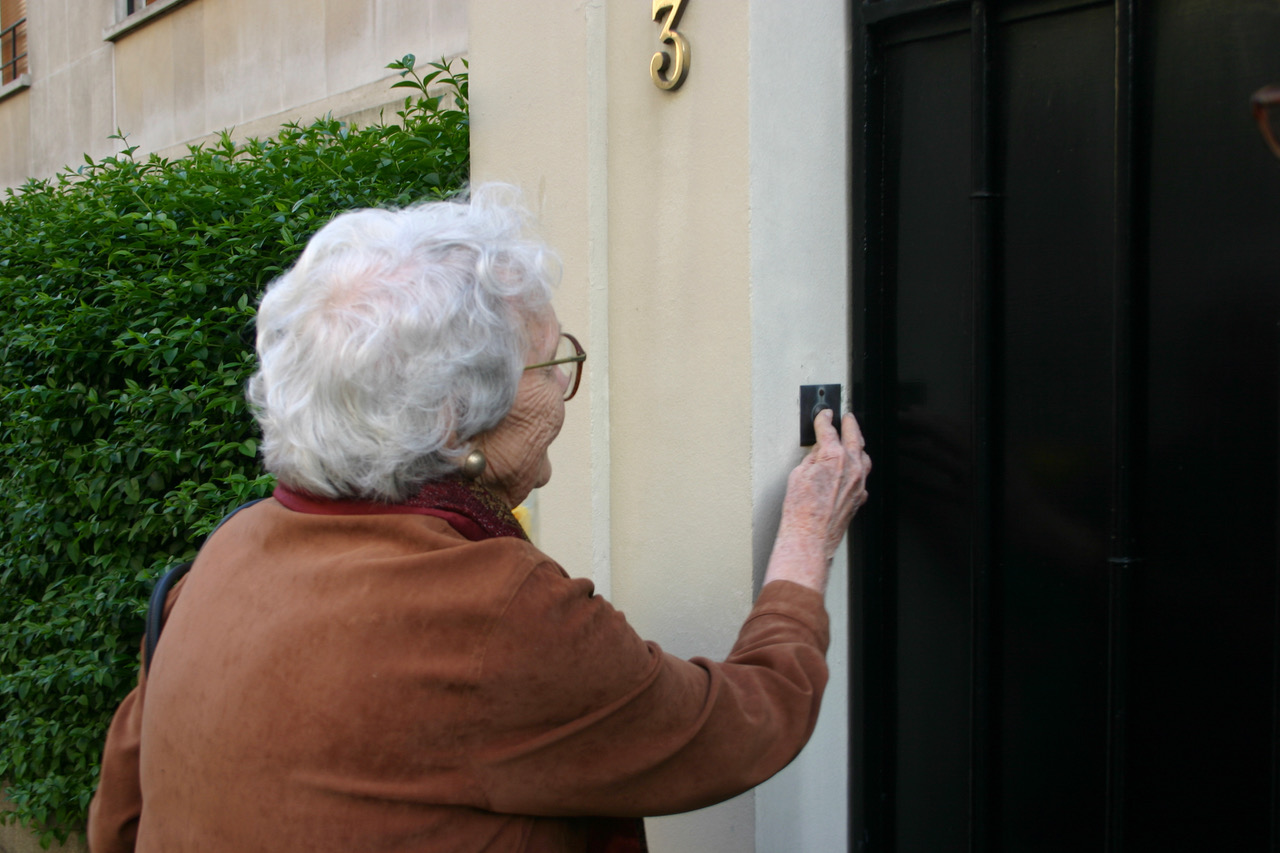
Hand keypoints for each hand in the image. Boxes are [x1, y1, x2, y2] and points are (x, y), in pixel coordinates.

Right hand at [764, 409, 871, 592]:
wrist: (811, 537)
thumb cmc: (801, 512)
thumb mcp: (798, 475)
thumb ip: (812, 459)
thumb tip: (818, 454)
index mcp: (834, 457)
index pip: (829, 430)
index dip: (824, 419)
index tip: (824, 414)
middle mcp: (851, 468)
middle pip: (854, 437)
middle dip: (849, 424)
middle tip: (845, 417)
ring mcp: (859, 483)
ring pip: (863, 456)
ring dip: (858, 445)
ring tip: (853, 438)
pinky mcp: (860, 497)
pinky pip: (863, 476)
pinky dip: (858, 467)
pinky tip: (852, 467)